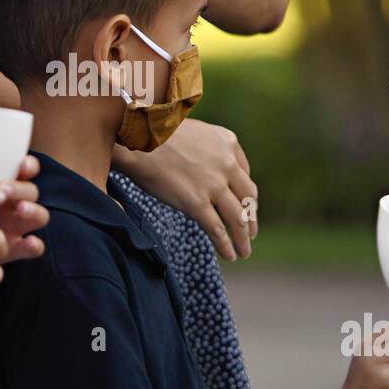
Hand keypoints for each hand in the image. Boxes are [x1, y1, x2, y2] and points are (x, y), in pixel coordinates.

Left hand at [0, 137, 47, 262]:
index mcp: (2, 185)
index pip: (24, 170)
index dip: (28, 165)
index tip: (21, 163)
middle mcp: (14, 203)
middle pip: (31, 191)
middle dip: (21, 188)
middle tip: (2, 188)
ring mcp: (17, 226)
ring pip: (39, 215)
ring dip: (33, 211)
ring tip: (20, 210)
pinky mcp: (16, 248)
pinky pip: (34, 247)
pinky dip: (35, 245)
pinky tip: (28, 242)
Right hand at [115, 118, 257, 260]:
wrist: (137, 138)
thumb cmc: (157, 136)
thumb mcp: (194, 133)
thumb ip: (208, 152)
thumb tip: (208, 174)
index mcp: (228, 143)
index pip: (244, 175)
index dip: (245, 195)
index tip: (243, 206)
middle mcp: (227, 164)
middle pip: (248, 198)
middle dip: (251, 218)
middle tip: (251, 232)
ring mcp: (213, 185)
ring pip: (237, 218)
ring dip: (243, 238)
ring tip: (244, 251)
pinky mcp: (196, 203)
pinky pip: (217, 230)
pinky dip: (226, 246)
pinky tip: (230, 255)